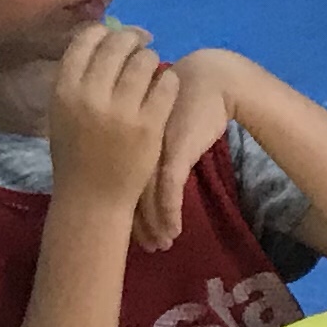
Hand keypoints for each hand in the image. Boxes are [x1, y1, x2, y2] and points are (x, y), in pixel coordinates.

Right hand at [50, 21, 178, 222]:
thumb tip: (101, 39)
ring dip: (151, 58)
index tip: (115, 35)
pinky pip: (166, 85)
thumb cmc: (75, 155)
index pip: (85, 40)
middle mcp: (90, 96)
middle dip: (132, 39)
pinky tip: (166, 85)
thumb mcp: (61, 113)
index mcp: (64, 90)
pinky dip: (168, 80)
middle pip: (117, 45)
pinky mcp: (149, 125)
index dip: (104, 31)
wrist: (92, 199)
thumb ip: (77, 79)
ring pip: (145, 61)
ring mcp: (121, 111)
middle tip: (142, 44)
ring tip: (152, 67)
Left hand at [138, 46, 244, 252]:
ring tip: (159, 245)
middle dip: (135, 223)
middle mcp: (134, 144)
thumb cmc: (187, 96)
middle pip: (127, 193)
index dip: (118, 205)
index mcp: (123, 133)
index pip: (113, 176)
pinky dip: (170, 214)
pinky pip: (169, 192)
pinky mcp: (176, 154)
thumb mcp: (158, 120)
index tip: (122, 228)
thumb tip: (138, 165)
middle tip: (143, 246)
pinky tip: (173, 232)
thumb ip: (147, 142)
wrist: (212, 81)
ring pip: (146, 198)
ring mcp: (154, 151)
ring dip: (153, 225)